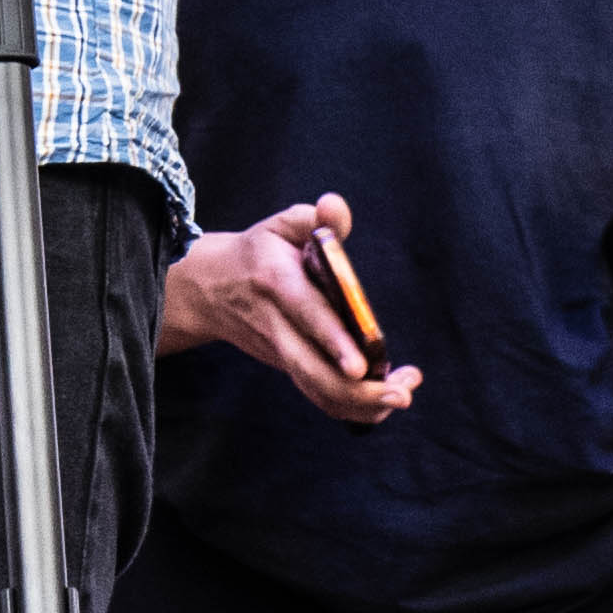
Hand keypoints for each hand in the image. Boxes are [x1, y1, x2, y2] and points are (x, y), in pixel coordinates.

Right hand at [160, 194, 413, 424]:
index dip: (333, 341)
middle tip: (402, 393)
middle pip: (312, 370)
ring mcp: (280, 351)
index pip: (307, 315)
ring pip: (317, 390)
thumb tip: (335, 205)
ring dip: (362, 404)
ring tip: (402, 394)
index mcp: (276, 283)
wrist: (209, 288)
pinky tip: (384, 395)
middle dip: (358, 391)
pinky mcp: (287, 367)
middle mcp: (276, 325)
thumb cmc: (258, 252)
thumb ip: (314, 219)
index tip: (360, 366)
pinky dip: (353, 407)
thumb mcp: (280, 226)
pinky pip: (319, 396)